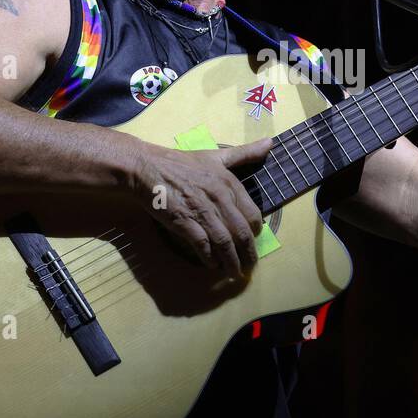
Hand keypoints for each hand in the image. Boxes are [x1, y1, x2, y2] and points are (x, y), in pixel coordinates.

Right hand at [129, 137, 272, 280]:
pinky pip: (202, 245)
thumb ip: (244, 153)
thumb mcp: (216, 156)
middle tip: (249, 267)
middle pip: (242, 233)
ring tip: (234, 273)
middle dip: (248, 254)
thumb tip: (270, 143)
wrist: (148, 167)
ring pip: (225, 242)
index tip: (253, 242)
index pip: (252, 214)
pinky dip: (209, 258)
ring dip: (231, 262)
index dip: (255, 232)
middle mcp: (219, 198)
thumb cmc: (181, 163)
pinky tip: (212, 265)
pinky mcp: (184, 222)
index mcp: (229, 183)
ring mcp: (202, 210)